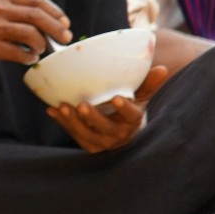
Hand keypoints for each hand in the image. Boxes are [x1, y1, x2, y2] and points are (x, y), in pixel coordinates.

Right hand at [0, 0, 70, 68]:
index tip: (65, 22)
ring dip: (41, 44)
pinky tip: (30, 59)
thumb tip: (55, 24)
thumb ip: (20, 11)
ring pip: (30, 34)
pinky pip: (18, 52)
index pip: (36, 0)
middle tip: (65, 38)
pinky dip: (29, 57)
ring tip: (41, 49)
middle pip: (36, 16)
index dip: (54, 11)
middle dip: (56, 28)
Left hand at [47, 66, 167, 152]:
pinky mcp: (88, 145)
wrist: (123, 133)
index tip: (117, 99)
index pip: (131, 115)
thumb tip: (162, 68)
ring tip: (61, 107)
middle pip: (105, 128)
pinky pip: (73, 134)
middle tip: (81, 105)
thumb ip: (148, 84)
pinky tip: (51, 110)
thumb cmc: (131, 110)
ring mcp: (102, 142)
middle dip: (92, 118)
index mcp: (133, 120)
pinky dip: (62, 123)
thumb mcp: (141, 97)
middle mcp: (118, 134)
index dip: (124, 108)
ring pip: (86, 134)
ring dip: (72, 121)